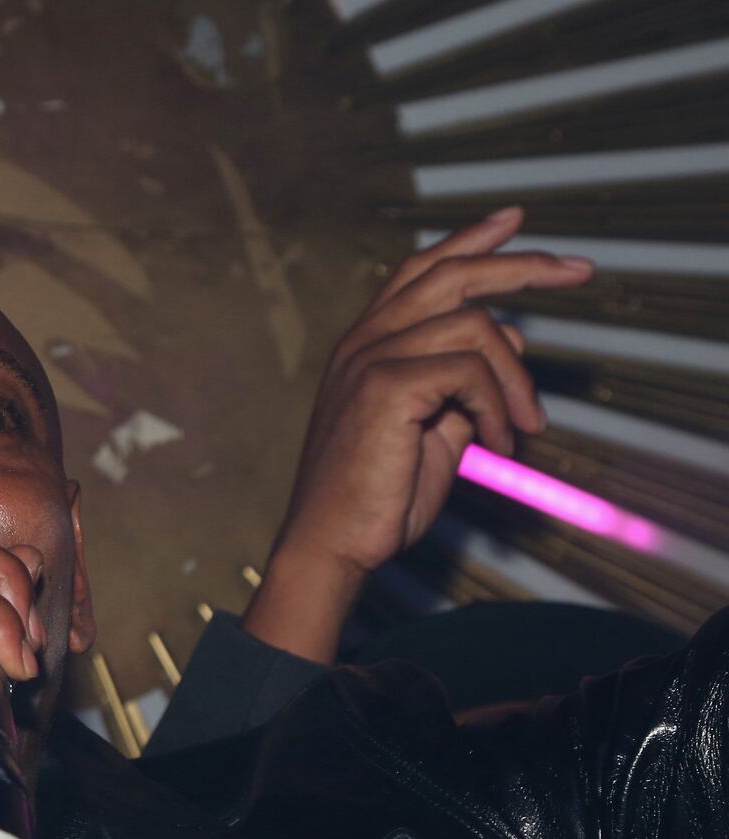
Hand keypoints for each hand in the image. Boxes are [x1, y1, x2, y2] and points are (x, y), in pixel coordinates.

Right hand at [243, 207, 593, 662]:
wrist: (333, 544)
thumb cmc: (378, 495)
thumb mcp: (436, 429)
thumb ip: (467, 383)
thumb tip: (514, 336)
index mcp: (367, 346)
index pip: (419, 271)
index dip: (468, 240)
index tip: (513, 220)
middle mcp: (363, 342)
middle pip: (449, 274)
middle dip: (521, 265)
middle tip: (579, 271)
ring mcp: (368, 360)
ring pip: (474, 326)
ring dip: (517, 378)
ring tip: (525, 427)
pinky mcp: (382, 387)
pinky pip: (467, 371)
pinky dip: (497, 407)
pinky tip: (498, 444)